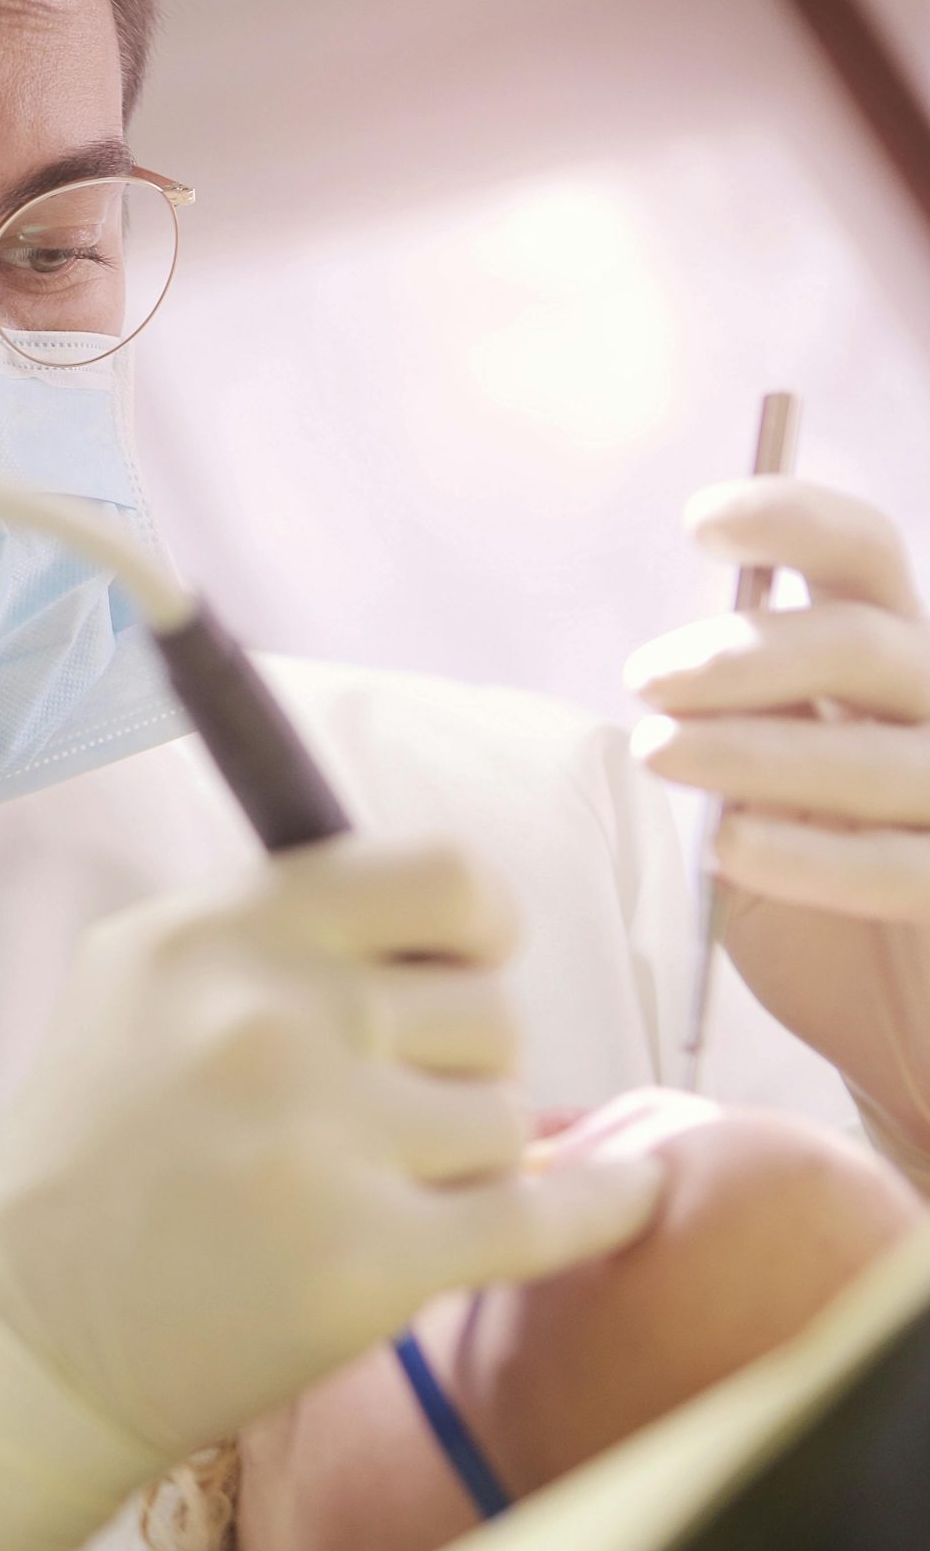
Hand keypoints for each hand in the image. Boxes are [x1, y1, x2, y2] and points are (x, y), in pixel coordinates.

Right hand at [0, 834, 660, 1456]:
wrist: (25, 1329)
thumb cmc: (89, 1150)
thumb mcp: (137, 979)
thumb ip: (275, 927)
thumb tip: (443, 914)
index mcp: (220, 935)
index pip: (440, 876)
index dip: (477, 923)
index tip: (467, 961)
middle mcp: (275, 1018)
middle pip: (488, 1007)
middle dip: (455, 1061)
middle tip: (378, 1112)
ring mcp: (326, 1141)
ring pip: (506, 1115)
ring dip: (462, 1155)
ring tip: (365, 1185)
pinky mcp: (372, 1259)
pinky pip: (548, 1214)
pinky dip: (602, 1206)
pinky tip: (626, 1196)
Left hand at [627, 479, 929, 1158]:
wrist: (889, 1030)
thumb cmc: (814, 900)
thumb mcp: (755, 801)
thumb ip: (732, 732)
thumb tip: (673, 676)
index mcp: (886, 667)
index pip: (861, 558)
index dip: (794, 521)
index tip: (702, 522)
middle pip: (862, 642)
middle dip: (744, 652)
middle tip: (647, 680)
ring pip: (882, 751)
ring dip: (756, 747)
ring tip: (661, 754)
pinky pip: (906, 865)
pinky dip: (814, 854)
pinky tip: (732, 848)